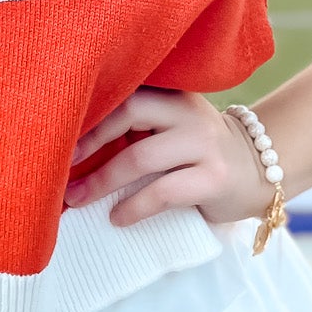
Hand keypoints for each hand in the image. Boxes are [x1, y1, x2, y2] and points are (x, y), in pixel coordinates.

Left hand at [64, 89, 264, 230]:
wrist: (258, 169)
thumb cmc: (197, 151)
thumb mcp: (170, 127)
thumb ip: (135, 127)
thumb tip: (70, 152)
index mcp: (172, 94)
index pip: (122, 93)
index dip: (86, 115)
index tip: (53, 135)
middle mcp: (188, 111)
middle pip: (128, 113)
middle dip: (89, 143)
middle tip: (61, 169)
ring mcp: (204, 143)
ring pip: (141, 157)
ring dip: (102, 181)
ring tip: (77, 199)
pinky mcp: (215, 178)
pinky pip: (163, 192)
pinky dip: (133, 207)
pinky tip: (116, 218)